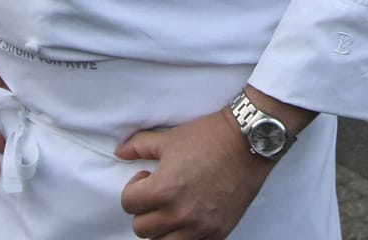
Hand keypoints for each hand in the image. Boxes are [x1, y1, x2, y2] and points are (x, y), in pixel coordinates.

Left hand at [114, 107, 272, 239]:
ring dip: (162, 228)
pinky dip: (186, 234)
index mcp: (163, 190)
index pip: (128, 204)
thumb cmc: (208, 138)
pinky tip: (191, 216)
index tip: (147, 178)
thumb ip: (139, 146)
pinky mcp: (218, 232)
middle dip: (144, 210)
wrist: (247, 143)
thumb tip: (120, 152)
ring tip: (172, 209)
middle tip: (157, 195)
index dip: (133, 188)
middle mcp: (179, 214)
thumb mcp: (170, 138)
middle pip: (142, 229)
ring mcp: (200, 227)